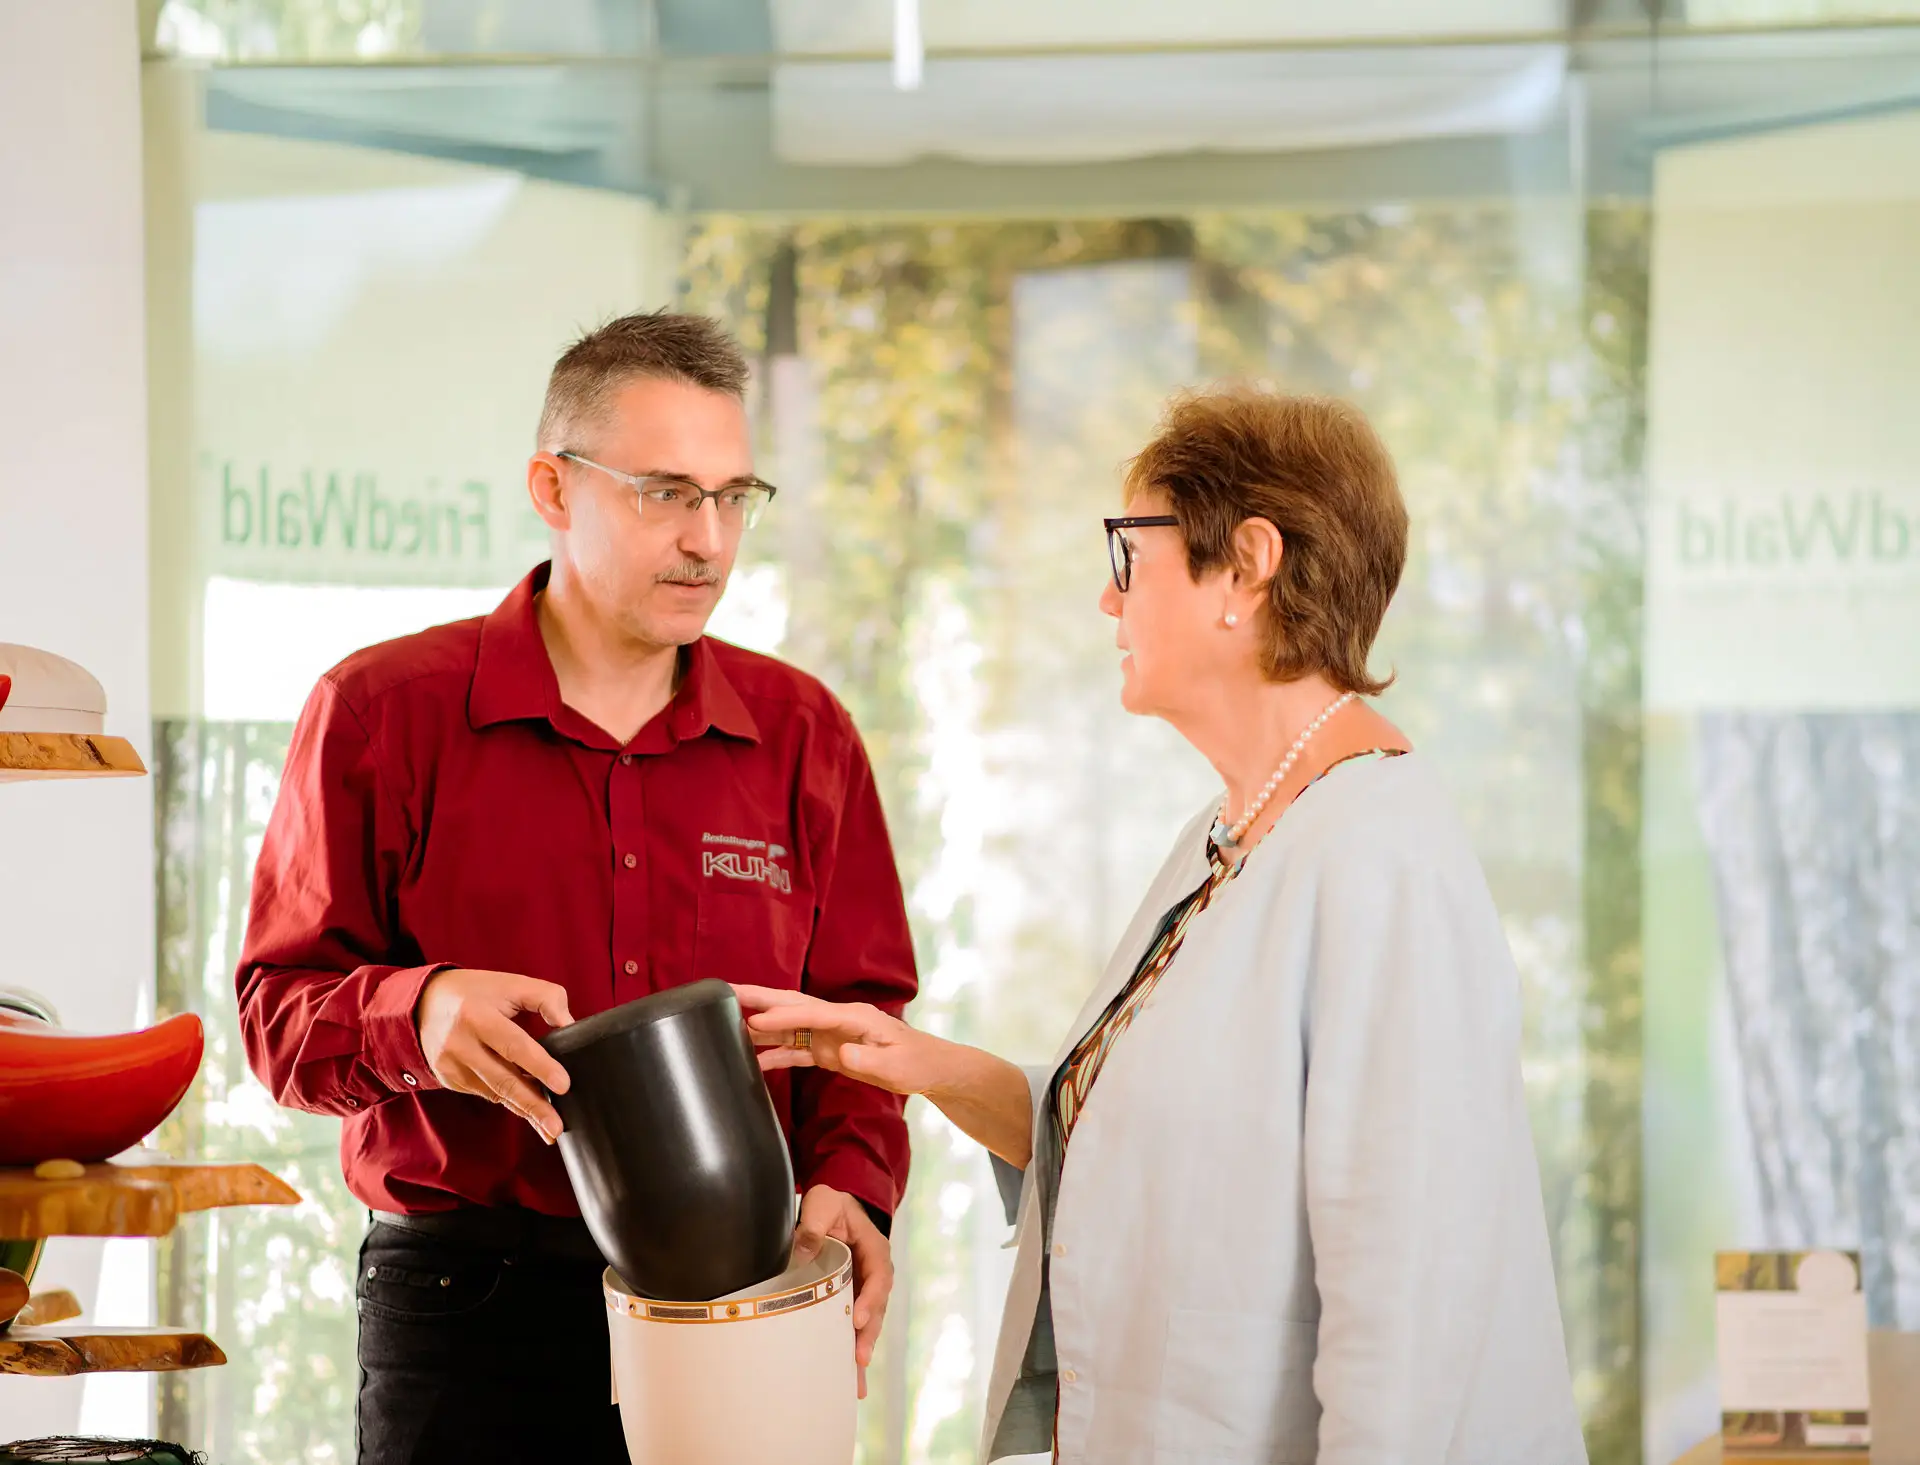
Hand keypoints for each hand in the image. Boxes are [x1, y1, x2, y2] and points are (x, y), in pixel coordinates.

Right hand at [415, 968, 573, 1142]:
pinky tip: (528, 1108)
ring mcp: (452, 1066)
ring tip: (550, 1127)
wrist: (420, 1006)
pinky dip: (508, 1101)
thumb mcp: (508, 983)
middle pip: (503, 1080)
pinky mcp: (450, 1080)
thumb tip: (569, 1023)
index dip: (540, 1066)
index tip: (563, 1085)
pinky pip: (486, 1093)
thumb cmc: (473, 993)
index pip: (514, 1045)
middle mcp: (460, 1045)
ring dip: (524, 1110)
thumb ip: (545, 997)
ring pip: (496, 1093)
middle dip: (533, 1106)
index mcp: (477, 1016)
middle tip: (557, 1127)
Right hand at [733, 984, 940, 1096]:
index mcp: (853, 1016)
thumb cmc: (918, 1064)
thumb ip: (868, 1058)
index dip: (782, 1017)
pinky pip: (795, 1051)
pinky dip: (773, 1055)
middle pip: (791, 1006)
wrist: (931, 1070)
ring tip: (722, 1023)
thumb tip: (840, 1054)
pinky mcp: (828, 1051)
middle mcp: (836, 1020)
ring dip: (758, 1025)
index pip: (811, 1013)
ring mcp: (830, 1035)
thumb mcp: (896, 1066)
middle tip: (723, 992)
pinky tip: (752, 1062)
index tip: (755, 1020)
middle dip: (758, 999)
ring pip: (787, 1027)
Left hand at [794, 1183, 892, 1399]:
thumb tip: (804, 1248)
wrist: (832, 1207)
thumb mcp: (823, 1202)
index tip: (858, 1318)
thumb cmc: (831, 1204)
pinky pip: (853, 1326)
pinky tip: (847, 1378)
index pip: (879, 1276)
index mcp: (874, 1249)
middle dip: (868, 1335)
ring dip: (861, 1349)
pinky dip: (850, 1350)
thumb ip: (816, 1222)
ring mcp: (864, 1289)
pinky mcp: (851, 1300)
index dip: (871, 1299)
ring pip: (867, 1323)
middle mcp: (874, 1273)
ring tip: (856, 1382)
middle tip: (859, 1358)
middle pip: (876, 1308)